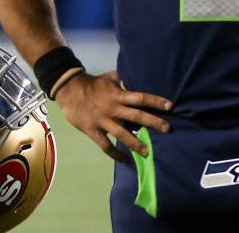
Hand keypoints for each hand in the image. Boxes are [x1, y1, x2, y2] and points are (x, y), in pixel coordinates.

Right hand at [55, 70, 172, 162]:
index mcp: (118, 94)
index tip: (170, 106)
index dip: (155, 101)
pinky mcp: (93, 131)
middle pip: (136, 115)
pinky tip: (125, 160)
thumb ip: (122, 80)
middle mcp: (113, 108)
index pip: (140, 97)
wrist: (68, 90)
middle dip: (153, 122)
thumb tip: (133, 81)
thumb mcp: (108, 78)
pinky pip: (105, 145)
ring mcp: (103, 121)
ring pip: (122, 134)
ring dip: (136, 144)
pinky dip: (115, 154)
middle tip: (168, 129)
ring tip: (148, 153)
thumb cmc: (91, 83)